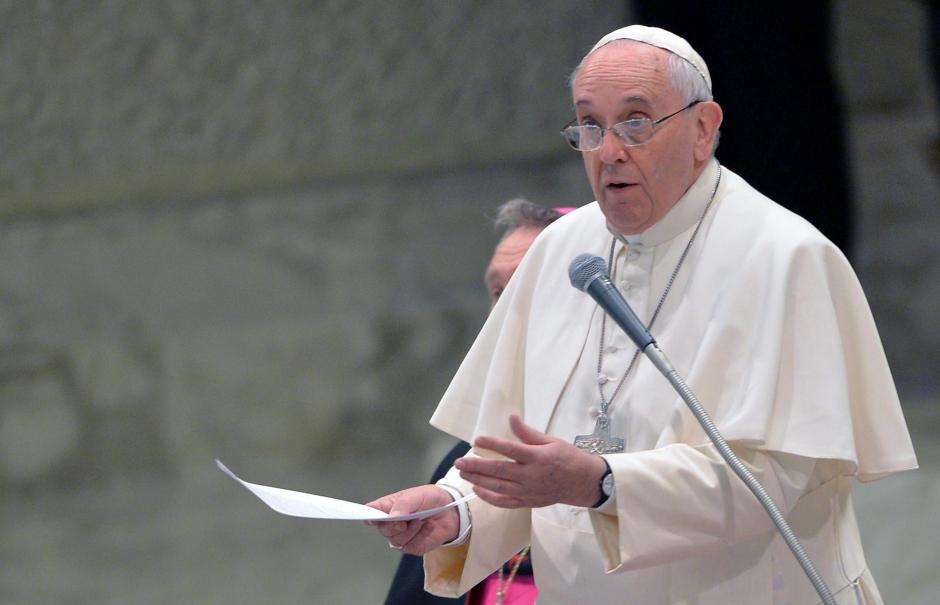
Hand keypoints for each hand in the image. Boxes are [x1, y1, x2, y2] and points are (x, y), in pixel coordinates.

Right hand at [365, 485, 459, 554]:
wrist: (451, 510)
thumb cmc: (430, 499)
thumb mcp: (416, 495)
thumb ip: (404, 504)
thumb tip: (393, 516)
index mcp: (388, 507)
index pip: (371, 512)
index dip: (366, 516)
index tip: (369, 519)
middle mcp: (392, 523)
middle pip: (383, 530)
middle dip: (394, 526)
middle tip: (405, 520)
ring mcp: (402, 536)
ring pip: (396, 540)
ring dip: (410, 531)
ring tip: (420, 520)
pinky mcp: (413, 546)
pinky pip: (411, 546)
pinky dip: (421, 535)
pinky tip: (428, 526)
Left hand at [454, 414, 606, 508]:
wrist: (583, 483)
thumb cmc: (568, 457)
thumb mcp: (551, 441)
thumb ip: (528, 433)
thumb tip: (512, 418)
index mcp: (538, 457)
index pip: (511, 450)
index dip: (492, 445)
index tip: (477, 439)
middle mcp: (531, 476)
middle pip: (499, 471)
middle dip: (476, 466)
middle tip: (459, 461)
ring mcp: (528, 491)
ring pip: (498, 487)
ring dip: (478, 480)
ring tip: (462, 473)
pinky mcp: (528, 502)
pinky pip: (505, 502)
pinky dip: (489, 497)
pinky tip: (477, 489)